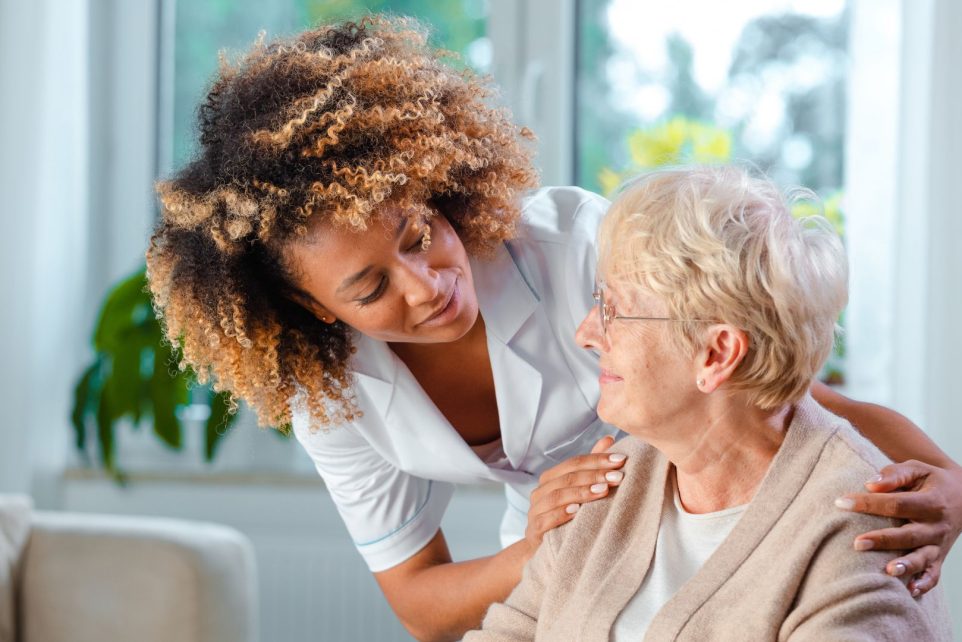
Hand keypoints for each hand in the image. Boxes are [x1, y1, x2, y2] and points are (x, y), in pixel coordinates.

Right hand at [524, 435, 625, 548]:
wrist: (543, 551)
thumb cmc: (566, 517)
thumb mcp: (580, 492)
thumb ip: (592, 467)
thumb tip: (609, 440)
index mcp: (551, 478)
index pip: (574, 463)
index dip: (597, 460)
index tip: (621, 460)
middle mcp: (540, 491)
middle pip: (567, 477)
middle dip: (594, 475)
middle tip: (617, 476)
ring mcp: (535, 510)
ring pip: (557, 496)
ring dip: (581, 492)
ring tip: (603, 491)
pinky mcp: (534, 530)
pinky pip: (546, 519)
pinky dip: (562, 513)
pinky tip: (578, 511)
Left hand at [835, 460, 961, 595]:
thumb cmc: (930, 480)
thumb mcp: (917, 469)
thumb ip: (894, 474)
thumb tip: (870, 484)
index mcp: (931, 502)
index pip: (896, 503)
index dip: (868, 503)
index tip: (841, 502)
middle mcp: (937, 526)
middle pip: (909, 535)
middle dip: (883, 540)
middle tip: (857, 543)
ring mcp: (939, 544)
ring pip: (923, 558)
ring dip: (906, 566)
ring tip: (888, 571)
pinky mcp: (940, 557)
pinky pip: (934, 574)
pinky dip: (924, 584)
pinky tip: (910, 591)